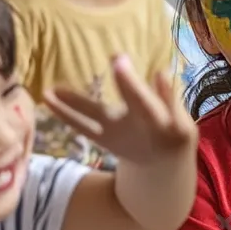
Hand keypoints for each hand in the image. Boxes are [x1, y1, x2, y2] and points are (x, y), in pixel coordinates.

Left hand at [44, 54, 197, 166]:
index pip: (145, 102)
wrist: (160, 171)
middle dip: (118, 86)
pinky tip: (48, 98)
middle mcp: (134, 131)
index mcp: (159, 125)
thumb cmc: (172, 135)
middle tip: (114, 58)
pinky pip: (81, 127)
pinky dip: (64, 114)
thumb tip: (160, 72)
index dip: (133, 83)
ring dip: (70, 106)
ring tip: (50, 90)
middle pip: (123, 108)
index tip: (121, 59)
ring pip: (90, 121)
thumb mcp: (182, 122)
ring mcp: (115, 137)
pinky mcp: (102, 140)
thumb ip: (170, 99)